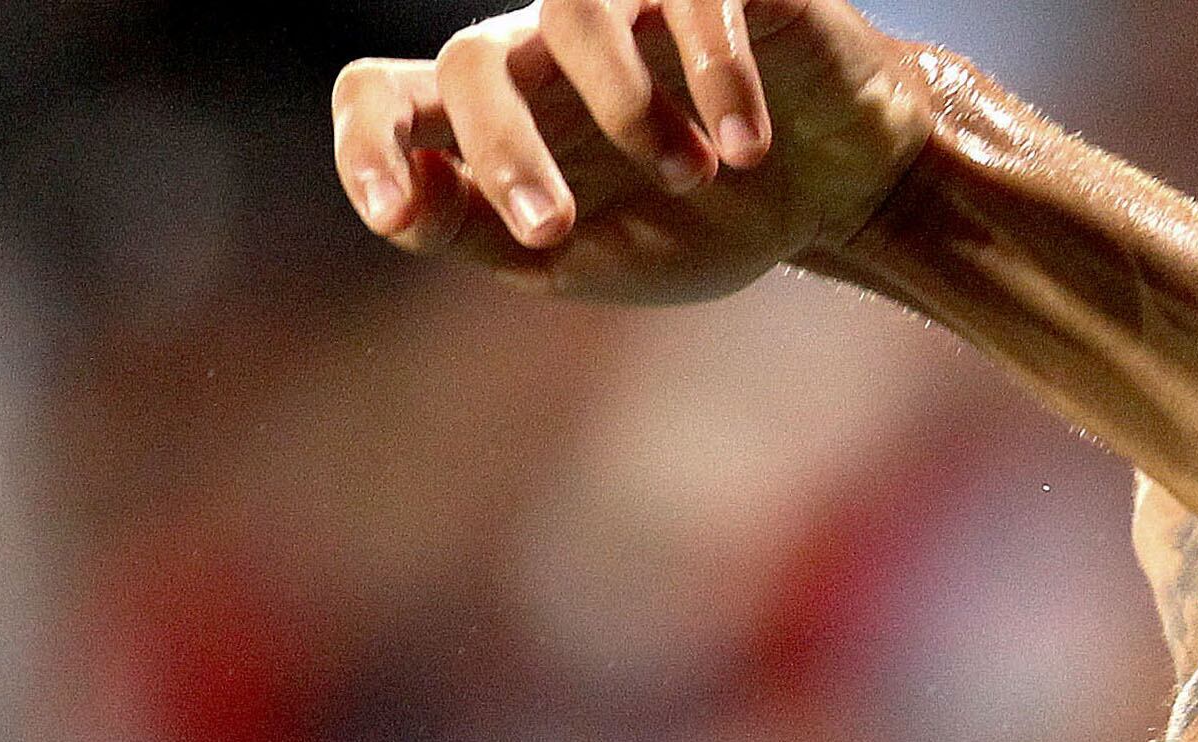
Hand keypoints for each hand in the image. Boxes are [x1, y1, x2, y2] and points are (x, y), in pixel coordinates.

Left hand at [331, 0, 932, 306]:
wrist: (832, 190)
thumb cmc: (704, 223)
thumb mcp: (591, 259)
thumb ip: (487, 236)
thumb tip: (404, 196)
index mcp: (496, 120)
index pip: (380, 94)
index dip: (365, 145)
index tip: (396, 216)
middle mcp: (541, 47)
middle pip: (469, 63)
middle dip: (504, 156)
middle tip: (556, 233)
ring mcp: (624, 2)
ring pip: (571, 9)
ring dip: (626, 111)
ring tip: (695, 176)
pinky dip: (717, 81)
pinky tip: (749, 149)